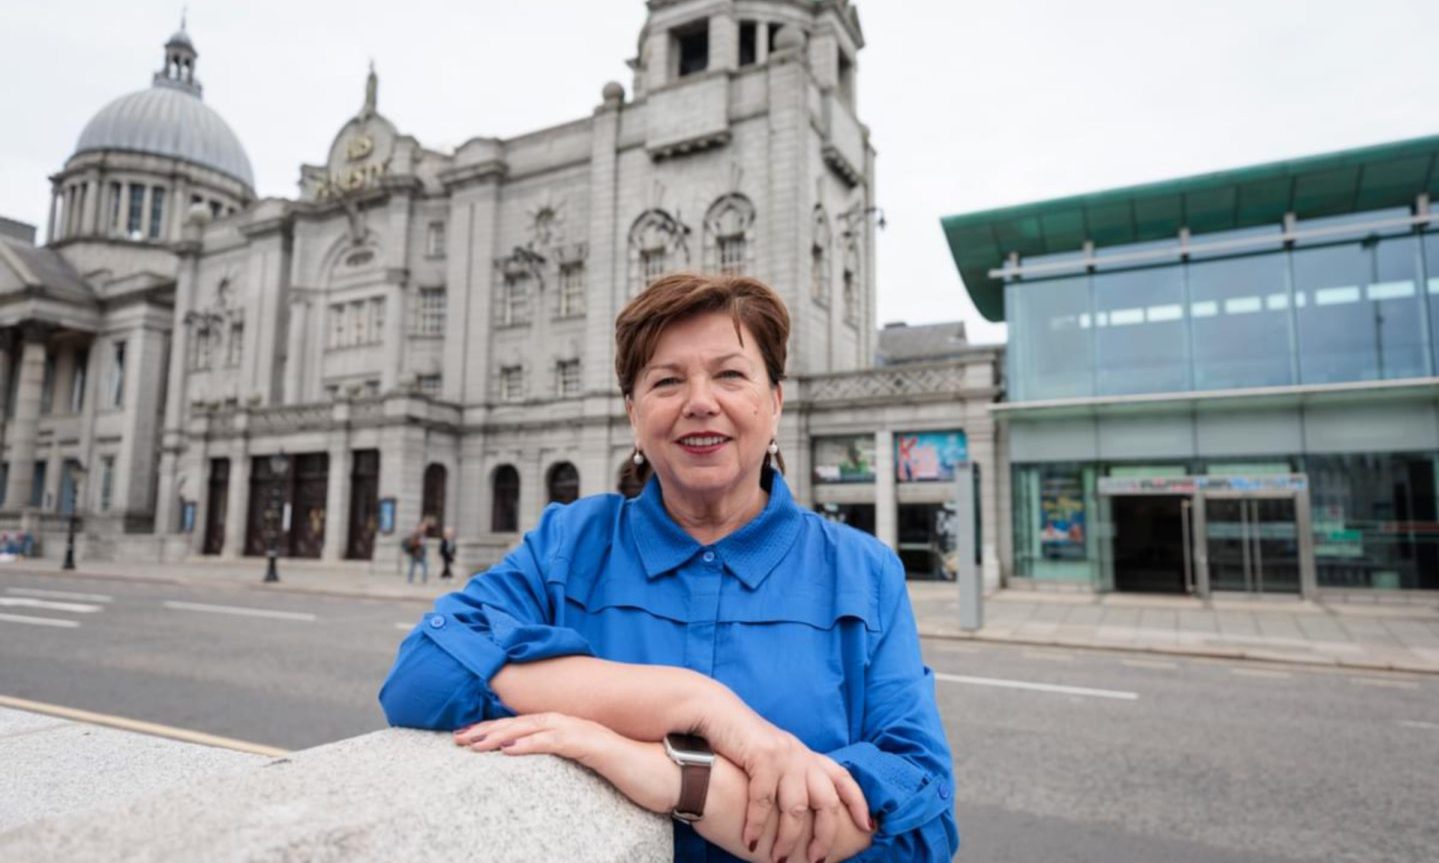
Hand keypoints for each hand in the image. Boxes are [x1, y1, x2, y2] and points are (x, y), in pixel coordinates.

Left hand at [453, 713, 677, 814]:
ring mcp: (588, 733)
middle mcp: (578, 726)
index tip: (468, 739)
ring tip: (473, 744)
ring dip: (501, 734)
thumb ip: (578, 766)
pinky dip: (532, 743)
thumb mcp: (602, 771)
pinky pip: (559, 742)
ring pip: (535, 728)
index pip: (529, 728)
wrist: (679, 774)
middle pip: (524, 723)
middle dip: (487, 730)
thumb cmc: (643, 775)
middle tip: (456, 740)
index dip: (497, 731)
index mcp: (576, 732)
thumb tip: (556, 777)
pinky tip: (509, 751)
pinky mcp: (598, 747)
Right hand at [701, 713, 869, 862]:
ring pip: (796, 808)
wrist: (716, 711)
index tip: (868, 826)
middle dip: (824, 836)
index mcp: (807, 756)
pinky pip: (764, 800)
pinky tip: (750, 841)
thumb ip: (791, 774)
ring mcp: (784, 756)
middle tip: (815, 860)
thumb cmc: (742, 739)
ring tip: (778, 859)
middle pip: (826, 802)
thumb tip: (800, 808)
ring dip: (787, 838)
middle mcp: (801, 755)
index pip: (843, 778)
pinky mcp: (762, 756)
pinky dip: (757, 825)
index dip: (858, 802)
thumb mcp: (775, 755)